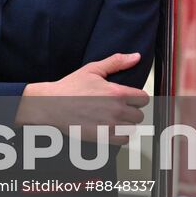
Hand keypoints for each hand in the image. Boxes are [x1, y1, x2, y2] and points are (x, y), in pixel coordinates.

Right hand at [14, 52, 148, 133]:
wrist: (51, 105)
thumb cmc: (69, 88)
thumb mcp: (92, 69)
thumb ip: (116, 62)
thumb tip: (135, 57)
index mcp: (116, 93)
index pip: (144, 98)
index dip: (137, 97)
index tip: (129, 98)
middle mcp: (116, 110)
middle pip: (139, 115)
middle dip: (131, 111)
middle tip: (119, 108)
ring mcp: (109, 125)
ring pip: (132, 128)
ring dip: (126, 124)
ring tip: (114, 118)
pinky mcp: (103, 137)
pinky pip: (124, 140)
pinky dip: (121, 135)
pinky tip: (111, 128)